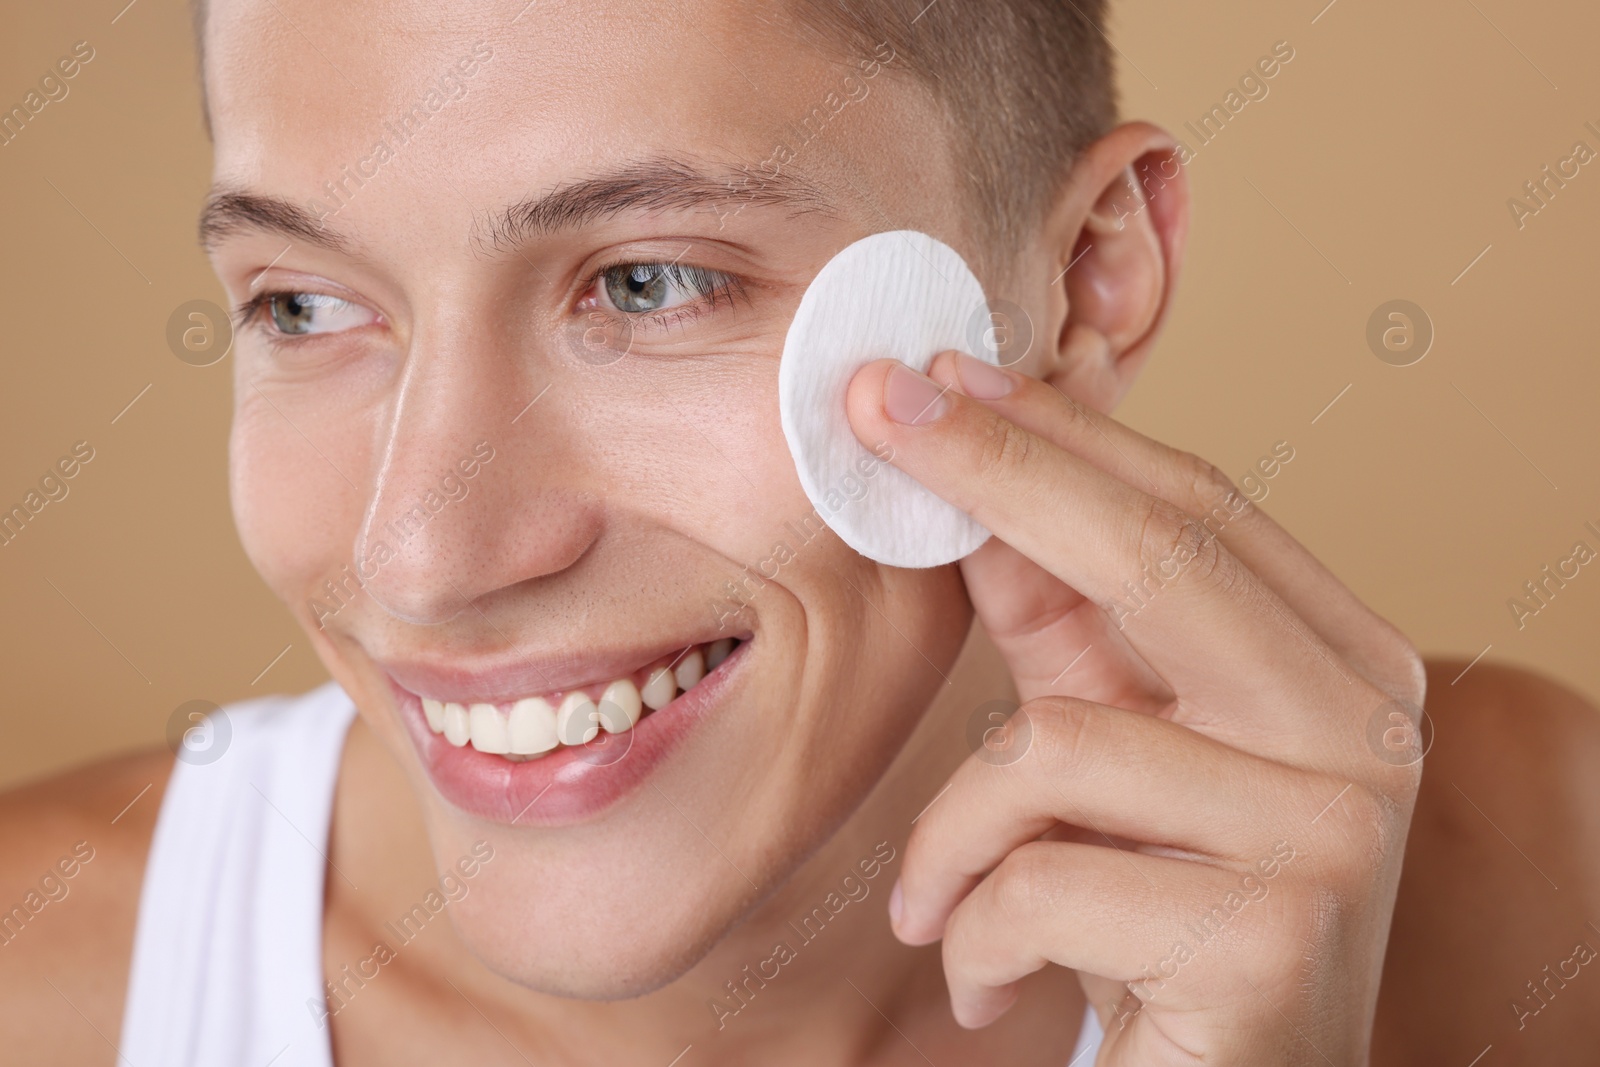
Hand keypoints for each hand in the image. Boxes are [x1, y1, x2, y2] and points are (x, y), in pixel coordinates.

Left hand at [846, 351, 1425, 1064]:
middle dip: (995, 470)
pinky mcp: (1274, 941)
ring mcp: (1336, 832)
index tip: (935, 371)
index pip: (1192, 507)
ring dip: (951, 835)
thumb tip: (963, 465)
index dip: (1054, 431)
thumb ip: (1059, 616)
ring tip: (936, 904)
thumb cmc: (1158, 915)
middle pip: (1157, 554)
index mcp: (1344, 662)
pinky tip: (989, 980)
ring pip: (1057, 743)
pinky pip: (1039, 878)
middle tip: (875, 407)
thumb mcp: (1109, 748)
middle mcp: (1369, 729)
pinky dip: (973, 929)